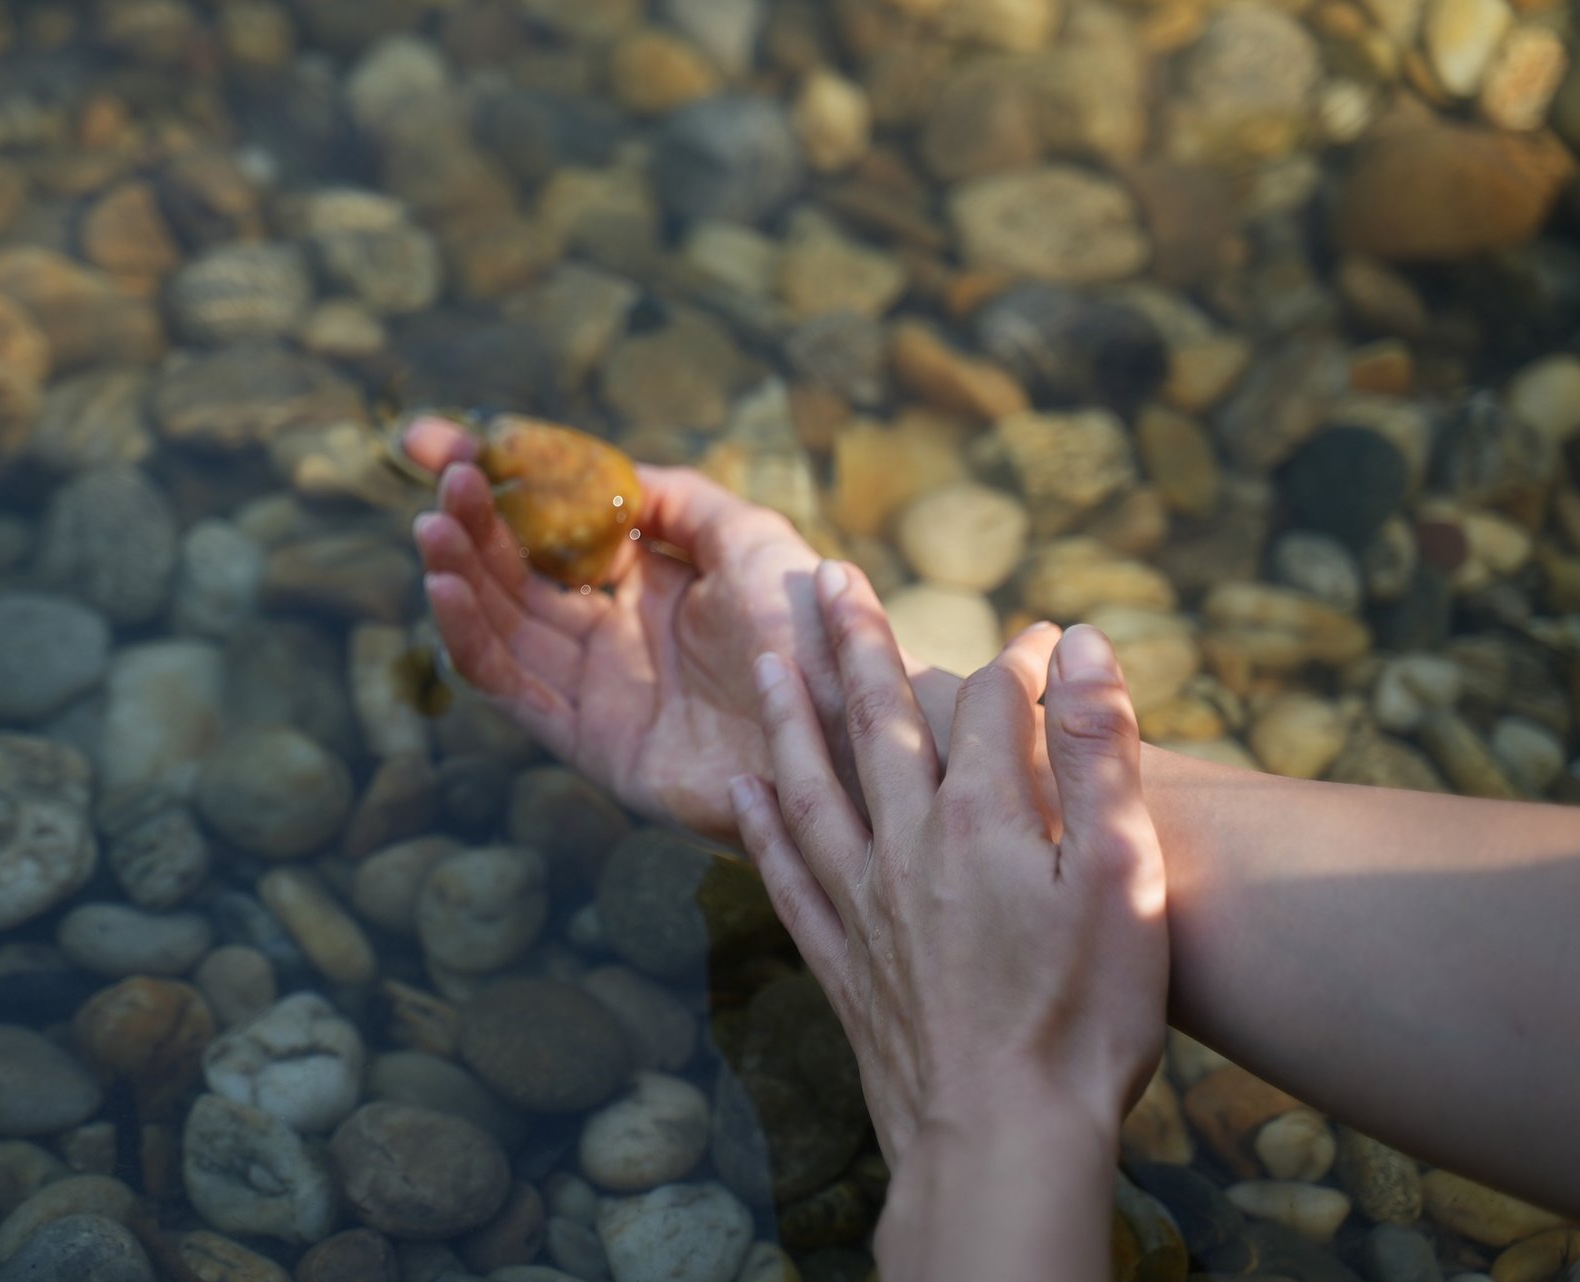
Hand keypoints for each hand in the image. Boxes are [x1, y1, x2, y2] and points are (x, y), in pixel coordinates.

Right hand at [404, 415, 850, 840]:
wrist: (849, 725)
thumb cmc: (815, 629)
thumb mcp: (749, 538)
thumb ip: (678, 500)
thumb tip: (610, 472)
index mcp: (649, 585)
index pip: (551, 528)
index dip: (495, 485)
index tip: (436, 440)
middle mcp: (614, 635)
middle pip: (516, 573)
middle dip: (473, 521)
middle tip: (441, 474)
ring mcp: (597, 690)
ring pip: (503, 624)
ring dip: (461, 572)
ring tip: (433, 523)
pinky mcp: (589, 742)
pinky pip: (513, 686)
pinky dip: (473, 639)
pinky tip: (448, 588)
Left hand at [727, 561, 1168, 1166]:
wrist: (1003, 1138)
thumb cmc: (1084, 1016)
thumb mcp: (1123, 876)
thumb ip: (1101, 753)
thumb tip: (1081, 644)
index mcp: (983, 819)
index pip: (992, 705)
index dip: (1022, 661)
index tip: (1048, 637)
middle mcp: (906, 845)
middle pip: (875, 720)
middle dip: (855, 641)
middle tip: (826, 576)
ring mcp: (864, 903)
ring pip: (812, 781)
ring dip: (788, 712)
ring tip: (767, 657)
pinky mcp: (842, 961)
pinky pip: (787, 874)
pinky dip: (762, 826)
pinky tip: (745, 791)